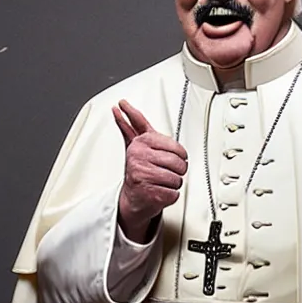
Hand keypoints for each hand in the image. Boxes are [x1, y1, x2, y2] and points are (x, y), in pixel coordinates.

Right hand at [112, 99, 187, 242]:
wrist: (133, 197)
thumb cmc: (139, 168)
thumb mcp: (137, 142)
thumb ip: (133, 122)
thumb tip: (120, 105)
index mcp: (141, 143)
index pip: (177, 148)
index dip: (181, 155)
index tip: (174, 157)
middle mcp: (140, 157)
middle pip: (178, 164)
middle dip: (178, 170)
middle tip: (166, 171)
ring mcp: (143, 175)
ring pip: (177, 179)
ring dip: (173, 183)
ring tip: (161, 181)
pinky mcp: (148, 193)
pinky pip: (174, 194)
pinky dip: (170, 195)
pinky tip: (159, 191)